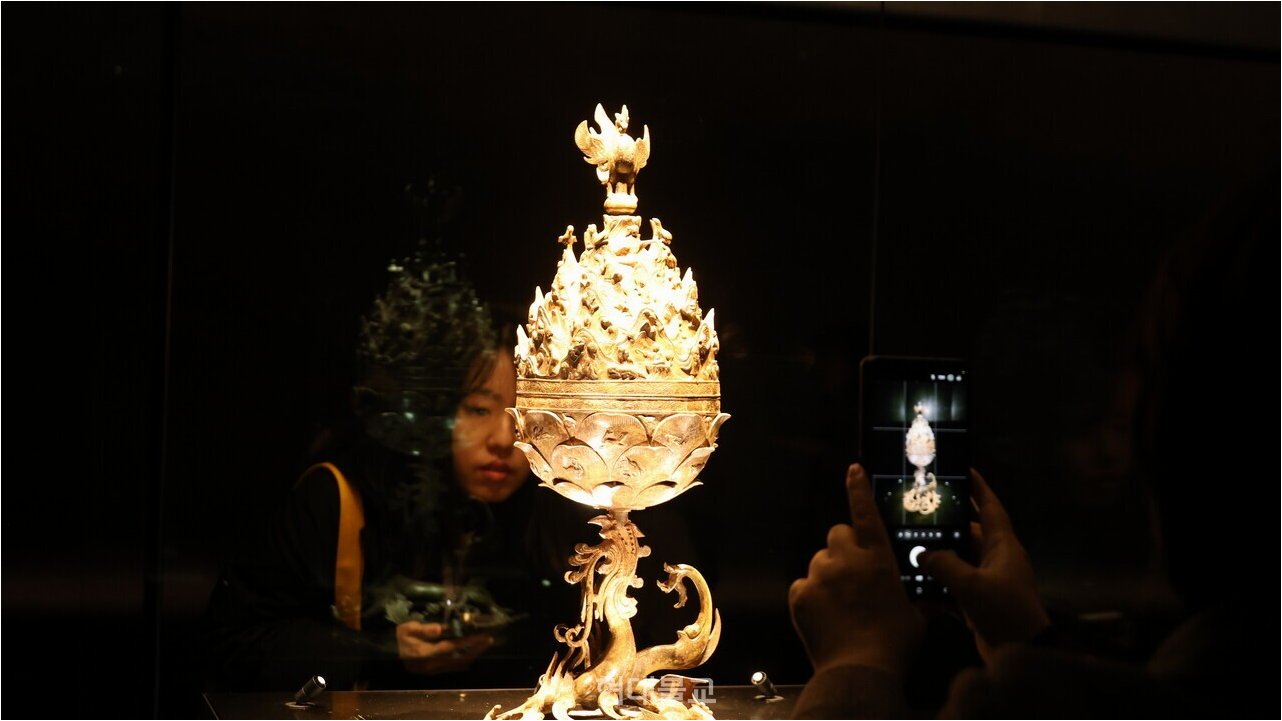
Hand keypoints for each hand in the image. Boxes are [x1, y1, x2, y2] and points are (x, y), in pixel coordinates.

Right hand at [396, 621, 493, 674]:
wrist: (389, 653)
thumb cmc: (400, 638)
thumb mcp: (407, 629)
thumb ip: (424, 629)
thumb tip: (441, 628)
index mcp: (425, 653)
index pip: (451, 646)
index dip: (467, 641)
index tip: (481, 635)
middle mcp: (431, 665)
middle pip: (459, 657)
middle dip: (475, 649)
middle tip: (489, 640)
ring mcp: (433, 670)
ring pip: (458, 664)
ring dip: (472, 655)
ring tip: (484, 645)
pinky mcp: (434, 672)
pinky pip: (454, 668)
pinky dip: (465, 660)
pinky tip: (472, 654)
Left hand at [789, 464, 923, 677]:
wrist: (860, 669)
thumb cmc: (895, 643)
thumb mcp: (917, 618)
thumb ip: (921, 600)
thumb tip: (937, 599)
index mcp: (878, 558)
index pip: (866, 513)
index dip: (859, 488)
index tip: (853, 468)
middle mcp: (846, 559)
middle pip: (837, 535)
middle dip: (843, 549)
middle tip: (853, 574)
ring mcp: (820, 575)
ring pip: (819, 561)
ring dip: (828, 575)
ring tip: (840, 605)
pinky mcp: (800, 593)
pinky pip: (803, 586)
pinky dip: (812, 597)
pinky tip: (825, 617)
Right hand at [922, 469, 1048, 661]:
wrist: (1022, 655)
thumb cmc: (1004, 611)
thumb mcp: (971, 585)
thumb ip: (944, 564)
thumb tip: (923, 553)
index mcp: (1003, 546)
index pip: (990, 508)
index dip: (979, 488)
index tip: (965, 469)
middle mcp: (997, 559)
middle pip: (969, 533)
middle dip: (947, 524)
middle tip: (921, 511)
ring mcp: (988, 582)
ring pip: (959, 560)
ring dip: (938, 557)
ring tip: (910, 545)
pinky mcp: (979, 603)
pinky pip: (954, 588)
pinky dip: (938, 587)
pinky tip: (915, 587)